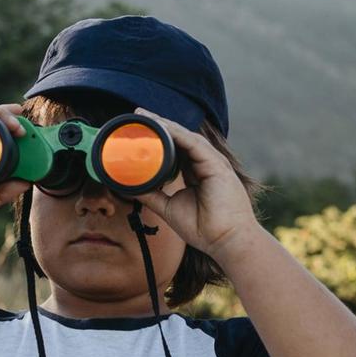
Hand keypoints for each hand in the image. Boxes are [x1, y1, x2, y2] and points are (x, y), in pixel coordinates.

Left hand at [131, 106, 260, 258]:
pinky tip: (163, 126)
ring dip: (166, 125)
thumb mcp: (169, 207)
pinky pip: (194, 144)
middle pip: (181, 138)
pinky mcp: (217, 165)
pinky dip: (177, 134)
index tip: (139, 129)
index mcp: (197, 172)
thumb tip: (130, 187)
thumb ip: (152, 195)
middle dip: (160, 125)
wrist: (225, 241)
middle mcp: (206, 164)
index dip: (159, 138)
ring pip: (186, 137)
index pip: (177, 148)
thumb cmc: (204, 228)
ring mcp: (213, 163)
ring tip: (146, 116)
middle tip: (138, 115)